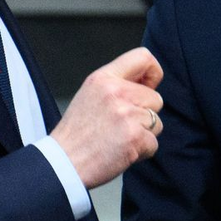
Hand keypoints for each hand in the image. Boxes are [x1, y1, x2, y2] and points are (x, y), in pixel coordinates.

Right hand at [51, 47, 163, 188]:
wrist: (63, 163)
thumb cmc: (76, 134)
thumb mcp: (90, 95)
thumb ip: (117, 85)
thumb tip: (148, 83)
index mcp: (103, 78)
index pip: (143, 57)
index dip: (153, 72)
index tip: (148, 87)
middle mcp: (116, 92)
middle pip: (156, 98)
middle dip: (145, 115)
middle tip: (120, 126)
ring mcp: (127, 115)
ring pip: (156, 122)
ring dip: (143, 135)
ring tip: (118, 139)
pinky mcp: (135, 137)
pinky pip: (154, 143)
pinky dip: (141, 152)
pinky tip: (121, 152)